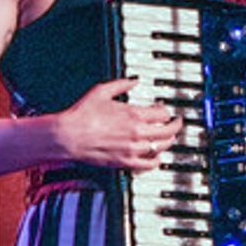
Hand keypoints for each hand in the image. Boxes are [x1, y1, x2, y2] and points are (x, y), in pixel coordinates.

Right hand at [53, 78, 180, 170]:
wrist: (68, 136)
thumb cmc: (81, 115)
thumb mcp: (102, 91)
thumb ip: (122, 84)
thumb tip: (134, 80)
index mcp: (134, 114)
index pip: (163, 113)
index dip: (166, 110)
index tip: (164, 110)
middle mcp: (137, 132)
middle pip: (169, 131)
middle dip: (176, 125)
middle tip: (177, 123)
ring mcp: (133, 149)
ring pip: (162, 147)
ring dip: (168, 141)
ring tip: (168, 138)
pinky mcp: (125, 162)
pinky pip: (150, 164)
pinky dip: (157, 160)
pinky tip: (156, 156)